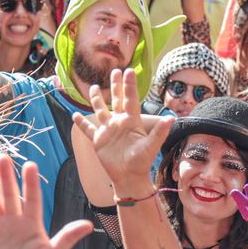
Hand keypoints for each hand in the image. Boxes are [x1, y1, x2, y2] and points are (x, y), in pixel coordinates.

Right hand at [72, 68, 172, 193]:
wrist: (129, 177)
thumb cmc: (141, 162)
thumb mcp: (150, 146)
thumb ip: (159, 132)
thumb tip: (172, 118)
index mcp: (131, 121)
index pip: (130, 99)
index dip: (128, 86)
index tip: (128, 71)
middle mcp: (119, 122)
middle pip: (117, 100)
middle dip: (115, 86)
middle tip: (115, 71)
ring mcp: (108, 131)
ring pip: (101, 110)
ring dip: (97, 99)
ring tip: (95, 87)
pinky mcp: (98, 140)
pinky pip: (88, 130)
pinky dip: (81, 123)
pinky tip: (75, 116)